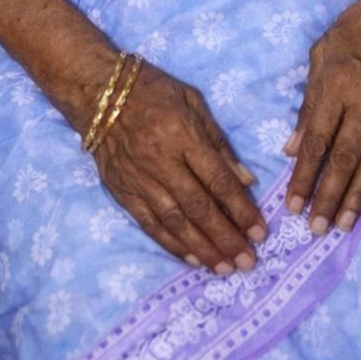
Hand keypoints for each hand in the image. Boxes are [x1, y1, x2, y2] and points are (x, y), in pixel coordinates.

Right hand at [88, 61, 266, 274]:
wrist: (100, 94)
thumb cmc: (154, 91)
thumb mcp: (193, 102)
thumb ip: (219, 142)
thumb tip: (246, 180)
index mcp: (183, 135)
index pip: (217, 180)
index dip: (241, 209)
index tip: (260, 232)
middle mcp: (162, 162)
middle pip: (198, 208)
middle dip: (226, 238)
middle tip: (247, 261)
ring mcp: (140, 180)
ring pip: (175, 222)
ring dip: (202, 249)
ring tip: (224, 268)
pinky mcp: (123, 192)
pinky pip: (151, 224)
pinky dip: (172, 245)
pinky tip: (192, 259)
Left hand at [284, 0, 360, 233]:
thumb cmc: (355, 31)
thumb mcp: (320, 55)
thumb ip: (308, 103)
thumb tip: (292, 147)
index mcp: (336, 87)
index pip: (317, 141)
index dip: (303, 176)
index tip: (292, 205)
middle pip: (344, 159)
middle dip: (328, 197)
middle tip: (315, 228)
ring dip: (356, 197)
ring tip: (343, 224)